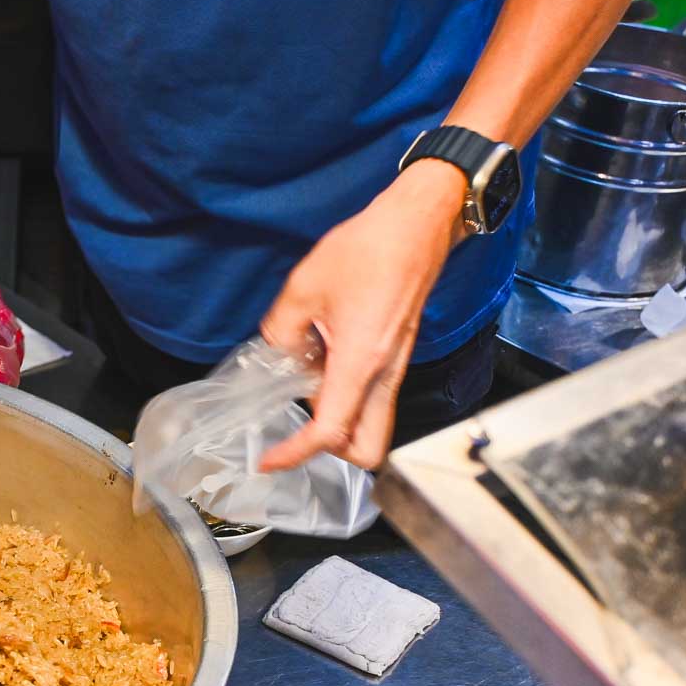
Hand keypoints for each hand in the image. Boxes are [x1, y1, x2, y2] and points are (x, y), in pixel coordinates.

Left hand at [256, 159, 468, 472]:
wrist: (417, 224)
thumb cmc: (370, 249)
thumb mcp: (303, 288)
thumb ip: (281, 332)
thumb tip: (278, 355)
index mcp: (360, 362)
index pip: (331, 432)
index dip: (296, 454)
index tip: (269, 460)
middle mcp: (384, 373)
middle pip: (367, 448)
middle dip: (332, 453)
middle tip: (295, 434)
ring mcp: (395, 367)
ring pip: (371, 424)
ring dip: (338, 422)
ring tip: (303, 384)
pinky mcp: (397, 357)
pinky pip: (373, 397)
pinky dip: (347, 397)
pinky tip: (321, 364)